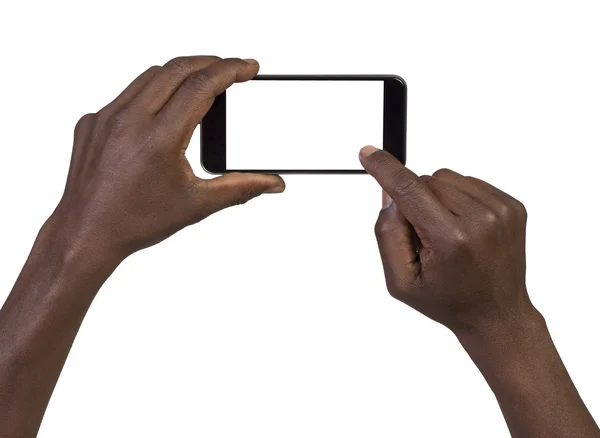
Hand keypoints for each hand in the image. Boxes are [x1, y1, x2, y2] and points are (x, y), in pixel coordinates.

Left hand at [49, 56, 283, 261]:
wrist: (87, 233)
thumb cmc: (135, 222)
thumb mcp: (197, 205)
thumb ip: (241, 188)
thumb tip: (272, 183)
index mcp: (159, 139)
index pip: (201, 85)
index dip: (230, 70)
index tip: (247, 67)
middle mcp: (130, 121)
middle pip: (178, 68)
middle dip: (210, 62)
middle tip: (231, 70)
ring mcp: (106, 118)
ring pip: (151, 76)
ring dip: (181, 73)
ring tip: (202, 84)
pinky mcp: (92, 122)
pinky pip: (127, 93)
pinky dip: (152, 92)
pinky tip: (163, 110)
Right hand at [359, 146, 535, 335]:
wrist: (496, 314)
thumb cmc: (448, 300)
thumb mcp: (400, 281)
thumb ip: (387, 234)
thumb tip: (389, 193)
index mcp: (451, 240)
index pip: (409, 190)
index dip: (385, 169)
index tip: (368, 154)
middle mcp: (480, 220)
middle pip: (425, 181)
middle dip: (413, 201)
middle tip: (422, 237)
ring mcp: (501, 210)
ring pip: (446, 178)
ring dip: (436, 198)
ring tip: (445, 234)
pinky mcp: (512, 205)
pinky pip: (468, 183)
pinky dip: (457, 200)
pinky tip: (462, 228)